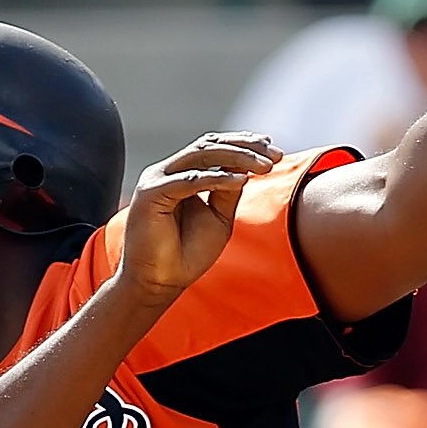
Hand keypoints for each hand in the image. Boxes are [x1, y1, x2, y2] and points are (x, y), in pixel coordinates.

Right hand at [116, 135, 280, 307]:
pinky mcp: (151, 194)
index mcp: (182, 174)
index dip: (244, 144)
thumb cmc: (186, 254)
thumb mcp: (219, 218)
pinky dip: (216, 178)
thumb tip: (247, 168)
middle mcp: (168, 172)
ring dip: (236, 158)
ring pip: (200, 155)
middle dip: (245, 147)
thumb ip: (228, 192)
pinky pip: (188, 181)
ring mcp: (157, 180)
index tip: (273, 149)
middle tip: (275, 156)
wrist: (158, 283)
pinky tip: (241, 180)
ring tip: (264, 166)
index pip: (215, 148)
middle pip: (210, 145)